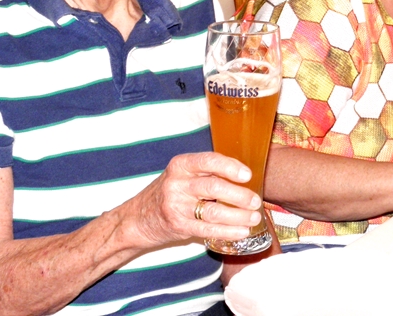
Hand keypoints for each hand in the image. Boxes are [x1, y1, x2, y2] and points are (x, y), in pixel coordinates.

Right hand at [119, 152, 262, 247]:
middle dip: (239, 195)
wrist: (136, 218)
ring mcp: (176, 206)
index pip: (209, 161)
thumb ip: (207, 172)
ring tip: (254, 218)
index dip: (230, 167)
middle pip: (214, 187)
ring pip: (213, 210)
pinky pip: (207, 229)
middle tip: (256, 201)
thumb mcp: (183, 174)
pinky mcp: (177, 225)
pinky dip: (227, 231)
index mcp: (181, 165)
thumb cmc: (169, 192)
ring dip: (238, 216)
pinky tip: (241, 232)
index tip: (248, 175)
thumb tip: (246, 176)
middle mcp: (177, 183)